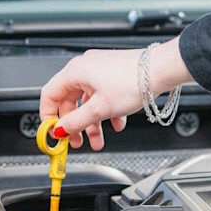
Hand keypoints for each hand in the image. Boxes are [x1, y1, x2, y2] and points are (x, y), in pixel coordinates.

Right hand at [39, 38, 191, 150]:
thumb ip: (76, 122)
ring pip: (87, 102)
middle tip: (77, 141)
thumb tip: (61, 129)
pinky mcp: (112, 75)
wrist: (162, 69)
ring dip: (92, 123)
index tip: (54, 132)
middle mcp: (84, 68)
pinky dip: (105, 112)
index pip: (49, 95)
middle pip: (69, 101)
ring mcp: (99, 71)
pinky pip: (102, 97)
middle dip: (75, 124)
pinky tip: (116, 123)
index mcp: (75, 72)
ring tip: (98, 140)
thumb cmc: (133, 81)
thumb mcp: (99, 109)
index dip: (48, 117)